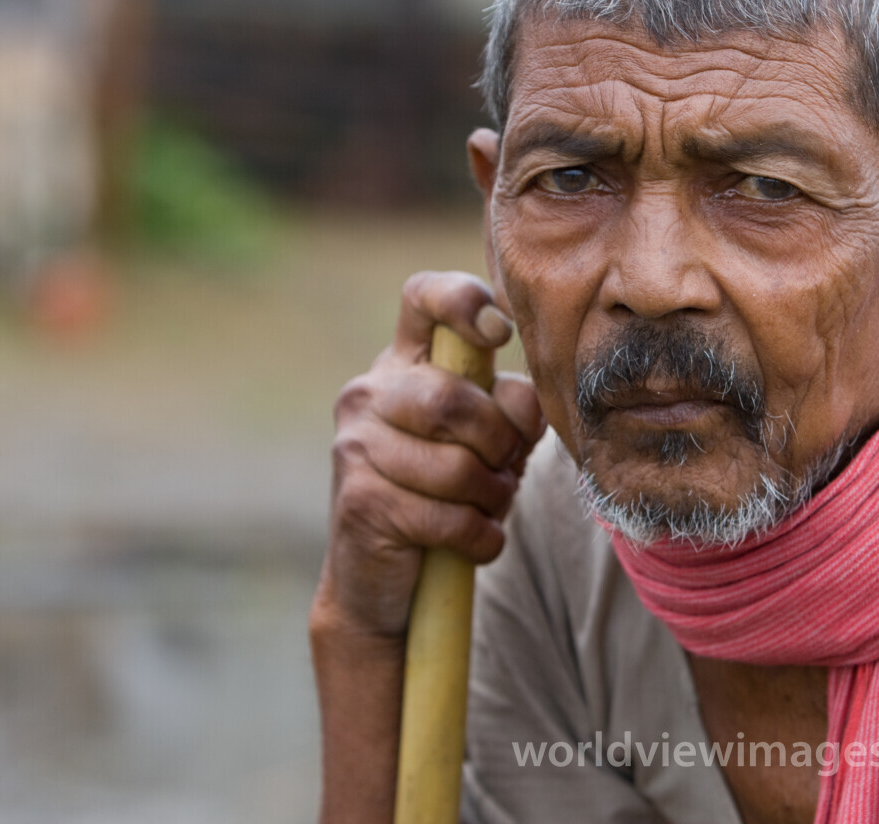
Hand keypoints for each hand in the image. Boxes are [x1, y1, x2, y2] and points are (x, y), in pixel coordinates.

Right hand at [311, 270, 544, 642]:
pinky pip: (448, 518)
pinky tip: (473, 541)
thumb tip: (524, 405)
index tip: (497, 332)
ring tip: (487, 508)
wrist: (384, 581)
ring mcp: (355, 447)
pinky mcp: (360, 503)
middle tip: (507, 470)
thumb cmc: (446, 496)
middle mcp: (369, 394)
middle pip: (452, 398)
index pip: (423, 298)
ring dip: (494, 498)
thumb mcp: (490, 443)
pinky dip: (481, 537)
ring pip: (456, 466)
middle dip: (499, 444)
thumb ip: (512, 408)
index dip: (462, 300)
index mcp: (404, 365)